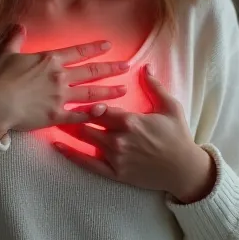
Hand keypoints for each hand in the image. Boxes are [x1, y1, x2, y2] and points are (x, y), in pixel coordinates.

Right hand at [0, 25, 130, 139]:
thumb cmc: (0, 78)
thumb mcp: (6, 54)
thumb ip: (15, 40)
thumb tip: (19, 27)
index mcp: (50, 60)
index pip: (78, 52)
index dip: (94, 48)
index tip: (109, 45)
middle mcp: (60, 76)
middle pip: (91, 71)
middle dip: (111, 68)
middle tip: (127, 66)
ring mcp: (61, 97)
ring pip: (91, 93)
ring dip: (109, 91)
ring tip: (124, 89)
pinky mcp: (57, 116)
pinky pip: (79, 116)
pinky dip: (93, 115)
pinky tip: (106, 113)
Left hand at [55, 64, 215, 202]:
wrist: (185, 170)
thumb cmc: (178, 136)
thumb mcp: (170, 107)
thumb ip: (154, 86)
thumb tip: (145, 66)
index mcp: (130, 120)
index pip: (100, 107)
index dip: (86, 100)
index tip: (74, 92)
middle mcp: (119, 139)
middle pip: (88, 123)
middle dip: (73, 114)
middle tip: (56, 103)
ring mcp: (115, 158)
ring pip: (85, 141)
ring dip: (70, 129)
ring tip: (53, 119)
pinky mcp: (115, 173)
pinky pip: (88, 164)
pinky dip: (71, 155)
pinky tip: (58, 146)